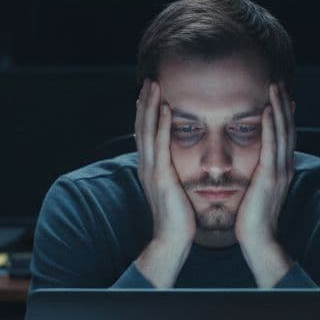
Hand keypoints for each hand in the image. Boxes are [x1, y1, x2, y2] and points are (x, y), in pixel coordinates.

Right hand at [133, 79, 194, 286]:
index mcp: (150, 168)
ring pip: (147, 131)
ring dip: (151, 106)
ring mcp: (151, 170)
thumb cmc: (178, 218)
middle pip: (141, 126)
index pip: (144, 134)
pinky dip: (161, 125)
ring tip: (154, 85)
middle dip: (145, 102)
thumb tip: (177, 165)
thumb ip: (172, 174)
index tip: (149, 93)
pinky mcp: (160, 176)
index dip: (145, 112)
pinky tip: (165, 108)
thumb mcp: (173, 190)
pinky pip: (160, 145)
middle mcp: (146, 166)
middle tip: (149, 80)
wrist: (172, 239)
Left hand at [235, 83, 295, 286]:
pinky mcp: (270, 176)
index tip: (280, 95)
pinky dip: (271, 125)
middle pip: (287, 127)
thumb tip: (253, 166)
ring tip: (274, 87)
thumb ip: (259, 175)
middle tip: (278, 82)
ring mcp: (280, 170)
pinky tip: (267, 109)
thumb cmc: (251, 218)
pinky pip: (272, 145)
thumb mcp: (257, 191)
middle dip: (283, 104)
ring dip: (279, 107)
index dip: (284, 114)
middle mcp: (285, 166)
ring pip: (283, 131)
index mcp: (281, 169)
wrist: (257, 240)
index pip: (284, 135)